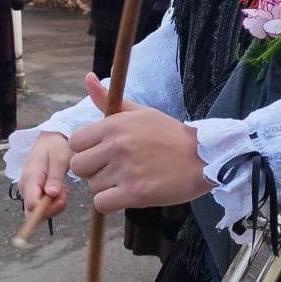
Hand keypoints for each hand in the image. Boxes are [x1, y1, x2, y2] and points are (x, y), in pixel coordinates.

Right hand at [18, 131, 73, 220]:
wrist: (50, 140)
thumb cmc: (55, 147)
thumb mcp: (59, 158)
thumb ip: (55, 177)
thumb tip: (51, 194)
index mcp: (30, 178)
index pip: (32, 205)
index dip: (49, 208)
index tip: (62, 199)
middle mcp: (25, 188)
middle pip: (33, 213)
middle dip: (52, 208)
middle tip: (64, 191)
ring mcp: (27, 192)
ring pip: (39, 211)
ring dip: (55, 204)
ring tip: (63, 185)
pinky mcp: (33, 194)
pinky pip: (42, 207)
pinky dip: (54, 202)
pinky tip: (59, 188)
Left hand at [66, 74, 212, 212]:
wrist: (205, 156)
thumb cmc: (171, 135)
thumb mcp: (140, 112)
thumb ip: (109, 101)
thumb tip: (87, 77)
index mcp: (114, 125)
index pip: (75, 143)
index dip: (86, 150)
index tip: (102, 154)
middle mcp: (116, 146)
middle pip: (78, 166)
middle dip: (92, 170)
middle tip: (113, 170)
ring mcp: (125, 170)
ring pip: (92, 186)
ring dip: (106, 187)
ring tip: (128, 180)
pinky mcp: (135, 193)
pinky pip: (102, 203)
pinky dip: (111, 202)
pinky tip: (127, 195)